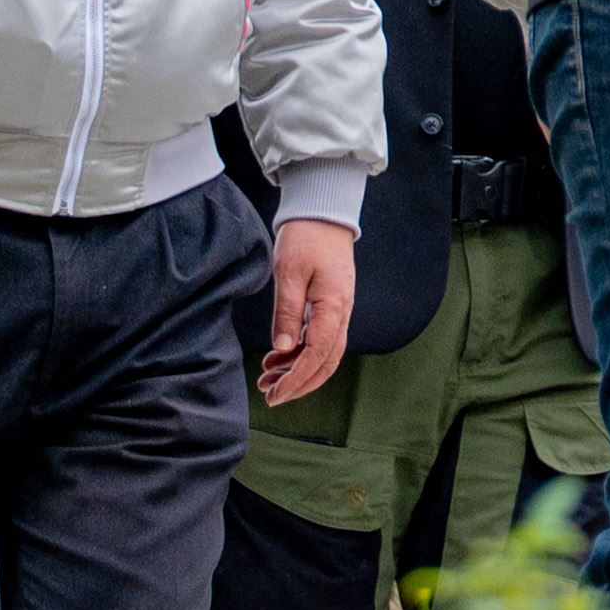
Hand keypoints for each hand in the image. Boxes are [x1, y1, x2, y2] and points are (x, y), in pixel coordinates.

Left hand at [260, 218, 356, 402]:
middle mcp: (342, 312)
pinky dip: (299, 354)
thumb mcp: (289, 273)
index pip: (317, 355)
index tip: (275, 394)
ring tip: (267, 378)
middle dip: (299, 383)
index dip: (296, 379)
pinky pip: (320, 339)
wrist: (323, 213)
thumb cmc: (306, 238)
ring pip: (324, 353)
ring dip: (298, 371)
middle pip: (327, 362)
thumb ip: (287, 312)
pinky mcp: (331, 306)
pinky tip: (277, 358)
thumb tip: (281, 349)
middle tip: (270, 395)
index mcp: (334, 306)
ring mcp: (339, 310)